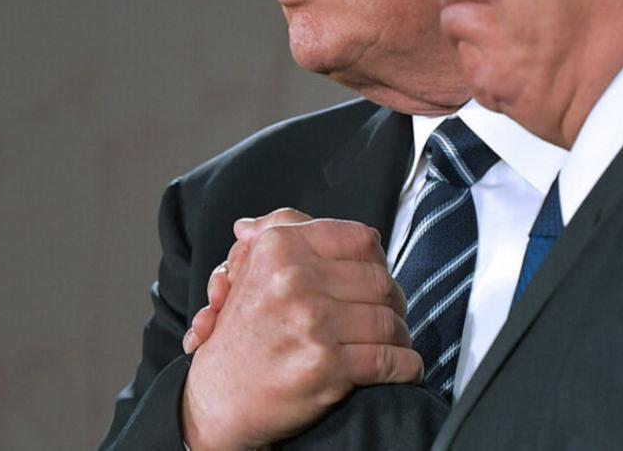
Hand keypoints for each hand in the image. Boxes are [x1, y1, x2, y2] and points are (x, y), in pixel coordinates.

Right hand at [181, 210, 421, 449]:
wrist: (216, 401)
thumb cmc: (240, 336)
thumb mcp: (247, 271)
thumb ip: (270, 234)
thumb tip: (253, 221)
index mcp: (280, 249)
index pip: (361, 238)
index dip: (378, 261)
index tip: (376, 277)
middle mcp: (294, 280)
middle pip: (381, 280)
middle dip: (393, 301)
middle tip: (391, 314)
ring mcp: (311, 323)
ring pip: (389, 320)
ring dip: (400, 336)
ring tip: (394, 342)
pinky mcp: (325, 367)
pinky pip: (389, 360)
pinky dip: (405, 367)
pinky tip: (403, 368)